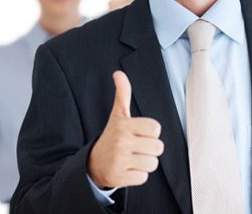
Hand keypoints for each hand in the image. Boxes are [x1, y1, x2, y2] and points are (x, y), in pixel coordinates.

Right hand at [87, 71, 163, 188]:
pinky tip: (127, 170)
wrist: (93, 163)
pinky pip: (143, 178)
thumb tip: (118, 73)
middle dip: (150, 149)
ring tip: (132, 159)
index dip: (151, 133)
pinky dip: (137, 176)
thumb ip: (122, 94)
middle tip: (136, 148)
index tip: (139, 133)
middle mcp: (120, 141)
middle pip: (158, 147)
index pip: (156, 129)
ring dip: (145, 163)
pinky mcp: (118, 177)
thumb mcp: (118, 115)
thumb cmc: (112, 136)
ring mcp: (119, 160)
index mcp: (123, 125)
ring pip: (152, 163)